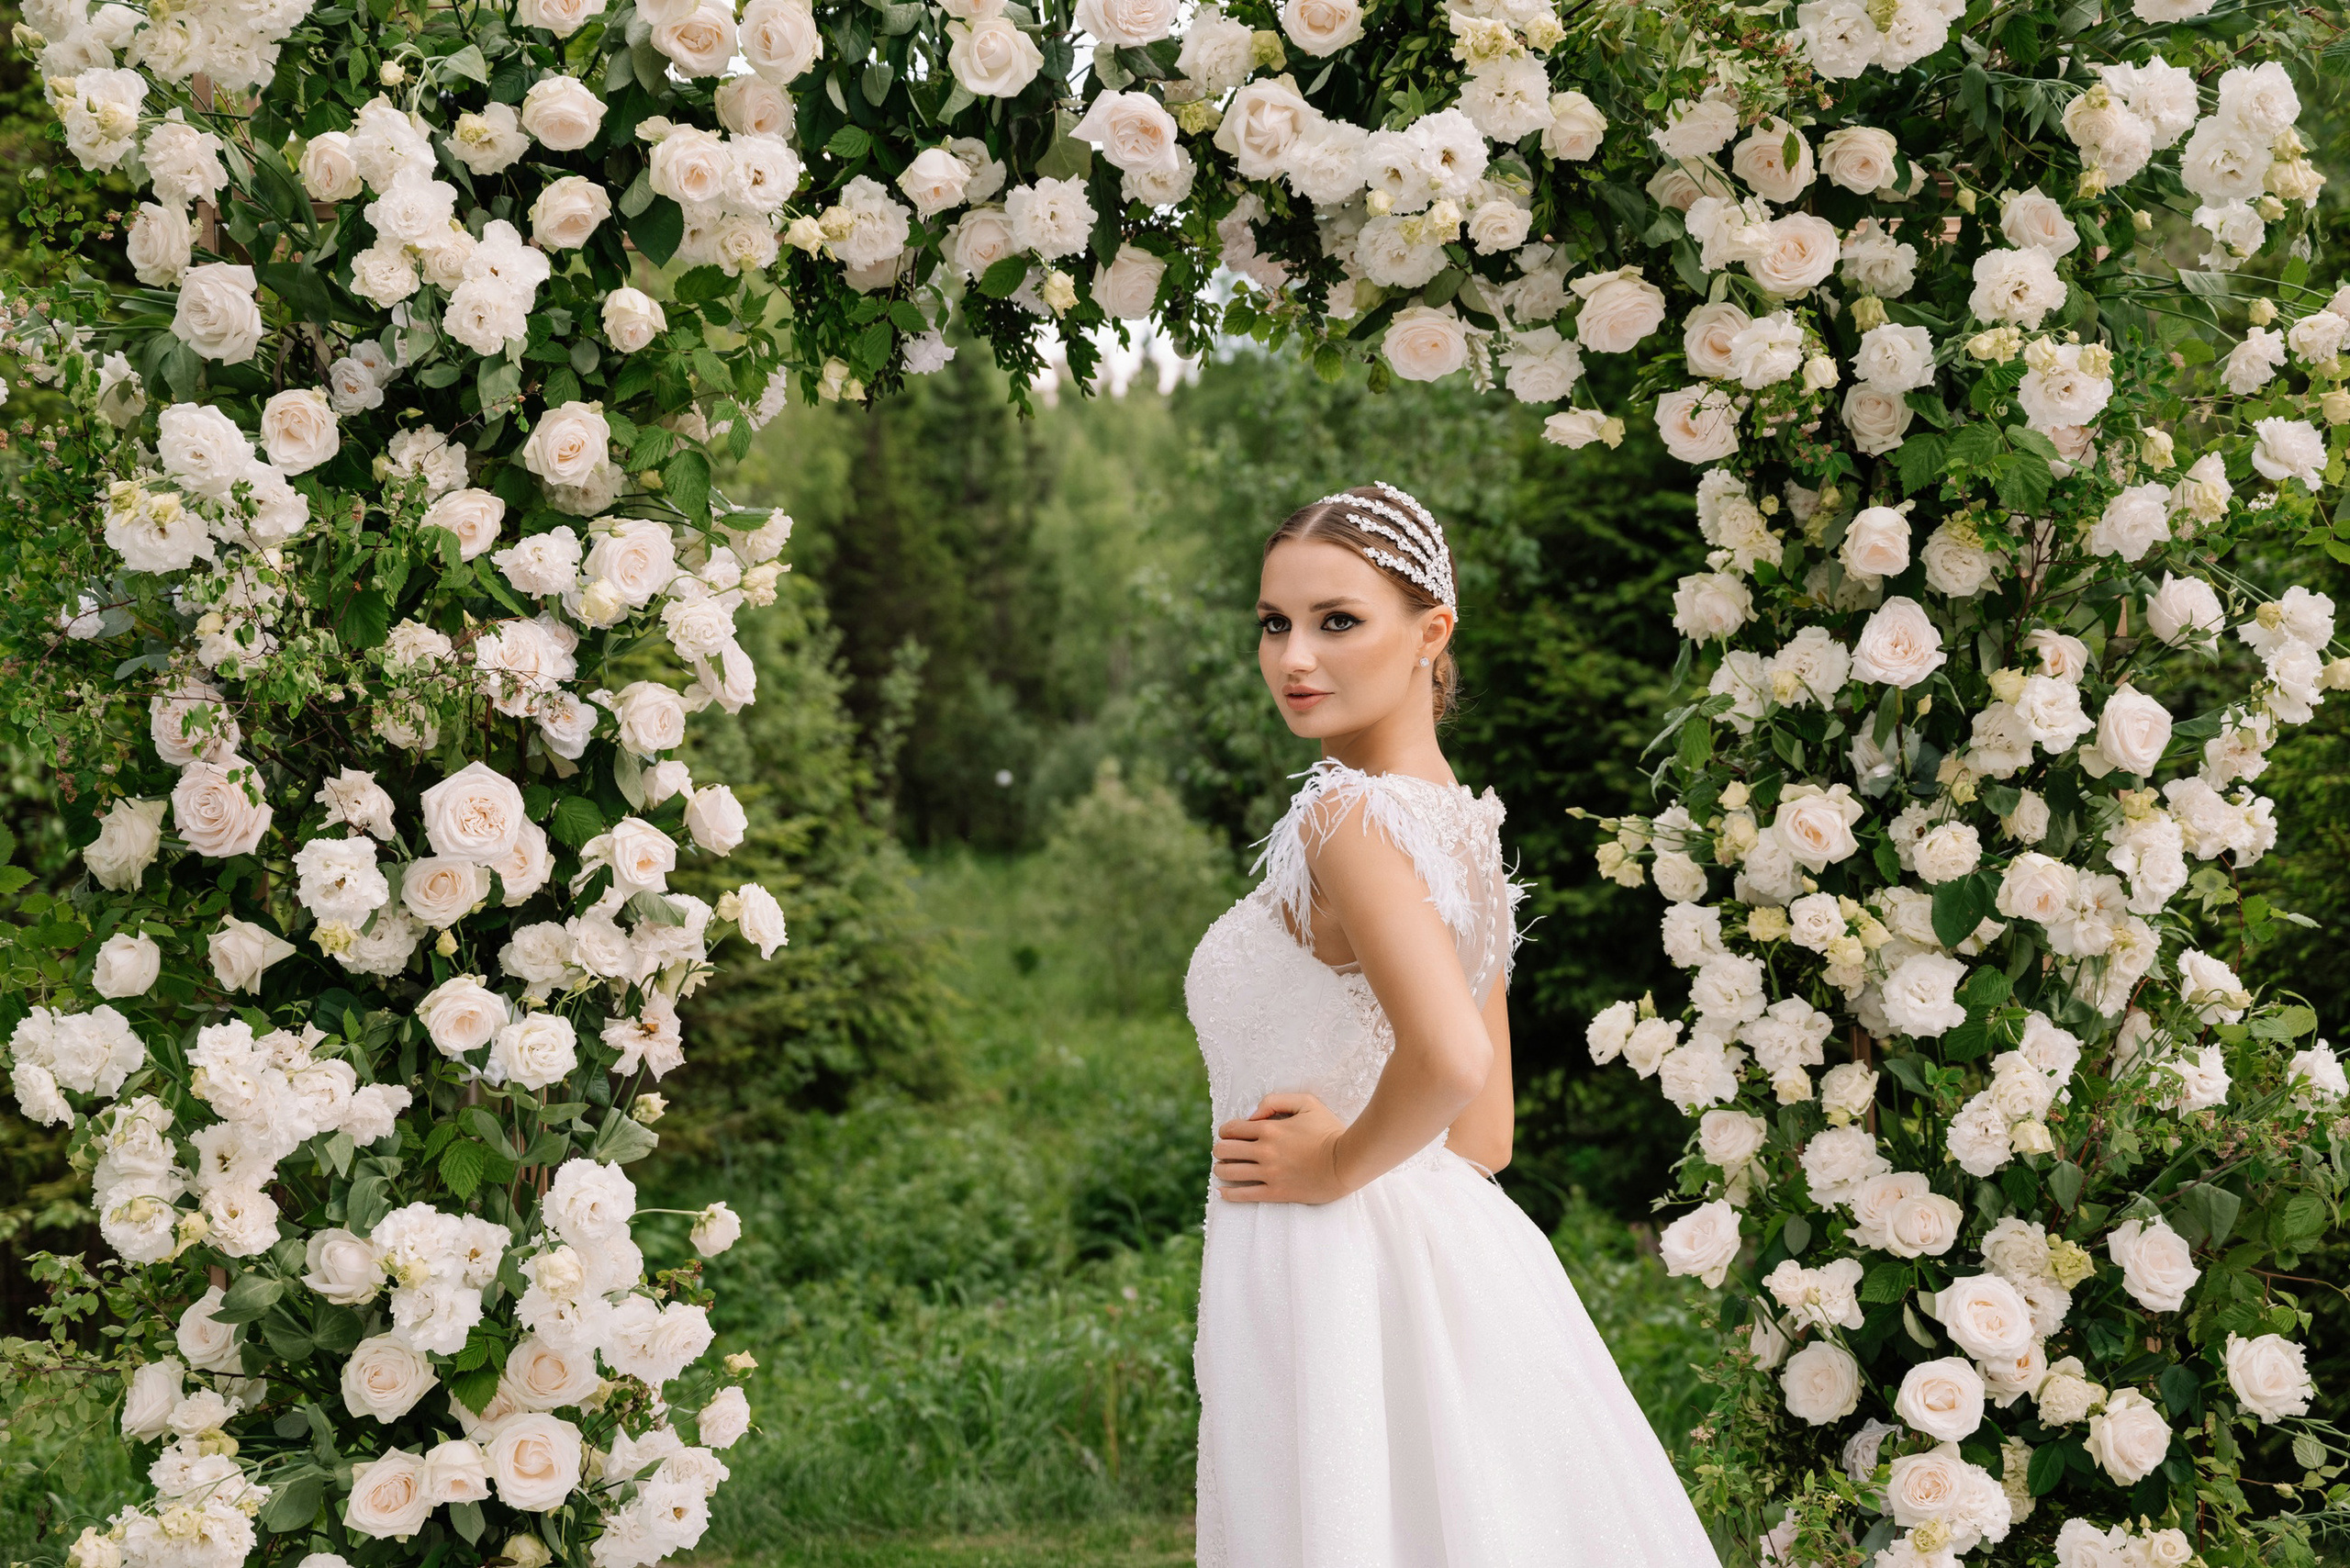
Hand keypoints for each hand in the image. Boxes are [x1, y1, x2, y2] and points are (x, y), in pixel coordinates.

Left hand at [1212, 1092, 1350, 1203]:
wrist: (1347, 1162)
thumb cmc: (1329, 1130)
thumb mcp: (1307, 1103)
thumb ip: (1276, 1101)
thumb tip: (1252, 1115)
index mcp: (1268, 1129)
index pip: (1230, 1129)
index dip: (1225, 1131)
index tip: (1230, 1134)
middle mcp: (1264, 1151)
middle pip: (1224, 1151)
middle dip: (1221, 1149)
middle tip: (1226, 1152)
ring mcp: (1269, 1174)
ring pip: (1229, 1172)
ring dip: (1221, 1169)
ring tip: (1224, 1169)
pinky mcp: (1276, 1193)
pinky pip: (1244, 1195)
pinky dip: (1229, 1193)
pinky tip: (1223, 1191)